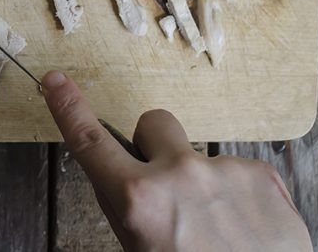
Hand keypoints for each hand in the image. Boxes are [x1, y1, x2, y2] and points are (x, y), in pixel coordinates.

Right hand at [42, 71, 311, 251]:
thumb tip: (123, 177)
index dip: (68, 107)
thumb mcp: (138, 248)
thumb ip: (127, 207)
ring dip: (201, 184)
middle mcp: (180, 176)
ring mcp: (225, 172)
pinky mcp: (262, 176)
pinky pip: (237, 174)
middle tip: (167, 188)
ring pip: (199, 158)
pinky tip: (244, 230)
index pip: (91, 141)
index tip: (56, 81)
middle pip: (153, 123)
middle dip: (154, 146)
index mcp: (139, 200)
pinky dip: (238, 198)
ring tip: (217, 229)